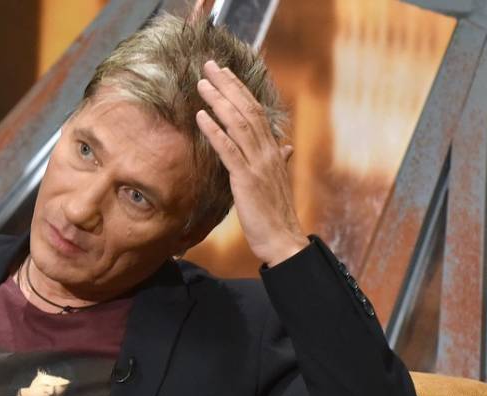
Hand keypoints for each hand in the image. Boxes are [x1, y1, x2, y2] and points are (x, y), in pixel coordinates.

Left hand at [195, 59, 306, 265]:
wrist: (282, 239)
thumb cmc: (274, 213)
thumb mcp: (275, 182)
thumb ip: (278, 160)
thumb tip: (285, 147)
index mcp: (272, 150)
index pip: (256, 111)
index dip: (239, 90)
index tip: (224, 73)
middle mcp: (268, 151)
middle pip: (246, 110)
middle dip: (227, 86)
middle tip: (209, 66)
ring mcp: (258, 164)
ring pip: (238, 124)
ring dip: (218, 102)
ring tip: (201, 85)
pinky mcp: (246, 179)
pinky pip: (229, 150)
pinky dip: (215, 131)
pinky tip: (201, 117)